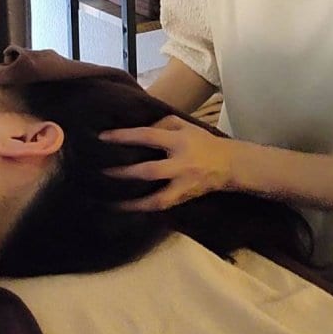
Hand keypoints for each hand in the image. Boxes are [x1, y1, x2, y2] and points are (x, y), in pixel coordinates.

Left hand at [98, 115, 231, 210]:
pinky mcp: (184, 198)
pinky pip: (162, 205)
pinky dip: (144, 209)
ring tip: (110, 202)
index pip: (148, 136)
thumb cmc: (202, 141)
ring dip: (133, 202)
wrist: (230, 164)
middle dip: (125, 173)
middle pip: (150, 170)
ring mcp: (183, 184)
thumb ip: (160, 125)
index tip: (102, 137)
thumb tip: (135, 131)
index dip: (125, 137)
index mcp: (179, 141)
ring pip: (157, 197)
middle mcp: (181, 164)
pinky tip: (127, 209)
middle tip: (102, 172)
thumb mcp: (184, 125)